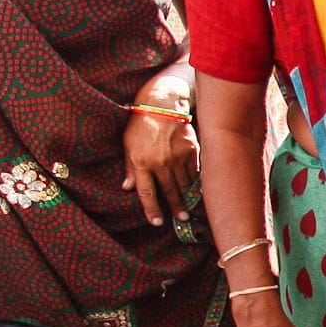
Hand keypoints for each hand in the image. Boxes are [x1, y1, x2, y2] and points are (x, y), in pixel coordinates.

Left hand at [121, 110, 196, 227]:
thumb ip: (130, 168)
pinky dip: (196, 182)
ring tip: (190, 209)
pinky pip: (195, 172)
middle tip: (181, 219)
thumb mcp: (128, 145)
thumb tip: (128, 187)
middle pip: (169, 191)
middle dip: (176, 207)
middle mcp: (161, 162)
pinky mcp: (192, 151)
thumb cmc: (141, 125)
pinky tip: (197, 189)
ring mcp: (178, 157)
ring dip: (188, 197)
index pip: (146, 191)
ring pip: (185, 184)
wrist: (162, 104)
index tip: (156, 222)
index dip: (151, 208)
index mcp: (142, 162)